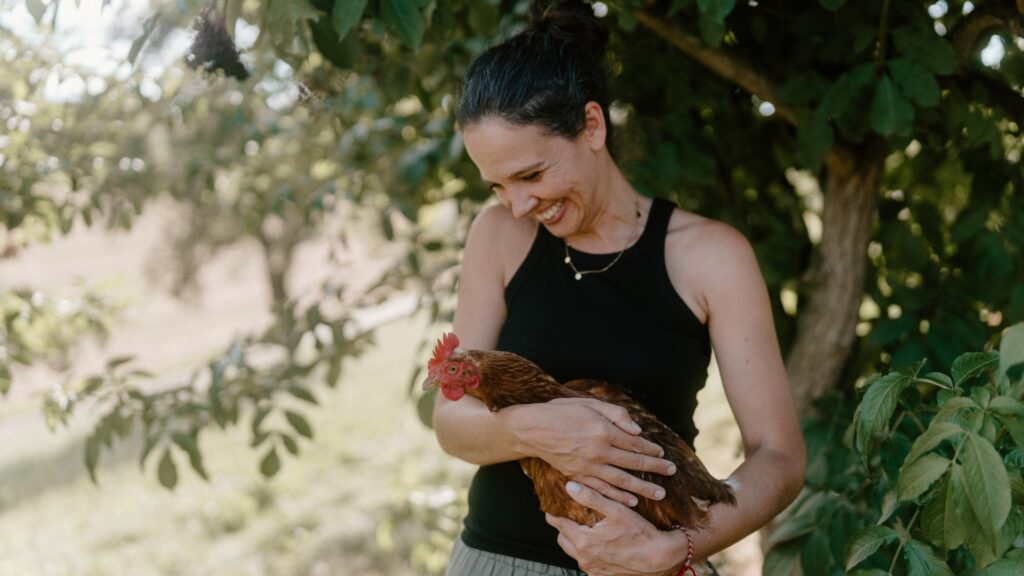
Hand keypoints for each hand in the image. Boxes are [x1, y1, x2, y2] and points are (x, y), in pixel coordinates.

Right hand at [500, 398, 676, 504]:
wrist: (532, 429)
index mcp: (604, 431)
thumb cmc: (560, 412)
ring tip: (660, 494)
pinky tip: (631, 501)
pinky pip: (602, 490)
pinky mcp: (578, 476)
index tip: (662, 454)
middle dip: (655, 468)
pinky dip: (618, 497)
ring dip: (642, 488)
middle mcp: (599, 451)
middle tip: (671, 473)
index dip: (650, 449)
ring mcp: (588, 466)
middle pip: (633, 463)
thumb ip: (616, 415)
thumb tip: (637, 431)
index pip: (635, 443)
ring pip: (622, 480)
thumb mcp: (589, 403)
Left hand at [545, 481, 688, 575]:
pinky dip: (587, 552)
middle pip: (562, 539)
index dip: (555, 512)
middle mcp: (584, 558)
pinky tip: (599, 543)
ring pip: (573, 552)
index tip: (554, 504)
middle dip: (564, 526)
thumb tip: (570, 486)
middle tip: (571, 514)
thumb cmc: (640, 533)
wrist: (659, 557)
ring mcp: (592, 569)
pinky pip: (586, 563)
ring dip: (575, 540)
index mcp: (584, 541)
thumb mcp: (616, 510)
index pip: (558, 524)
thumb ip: (590, 497)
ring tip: (585, 527)